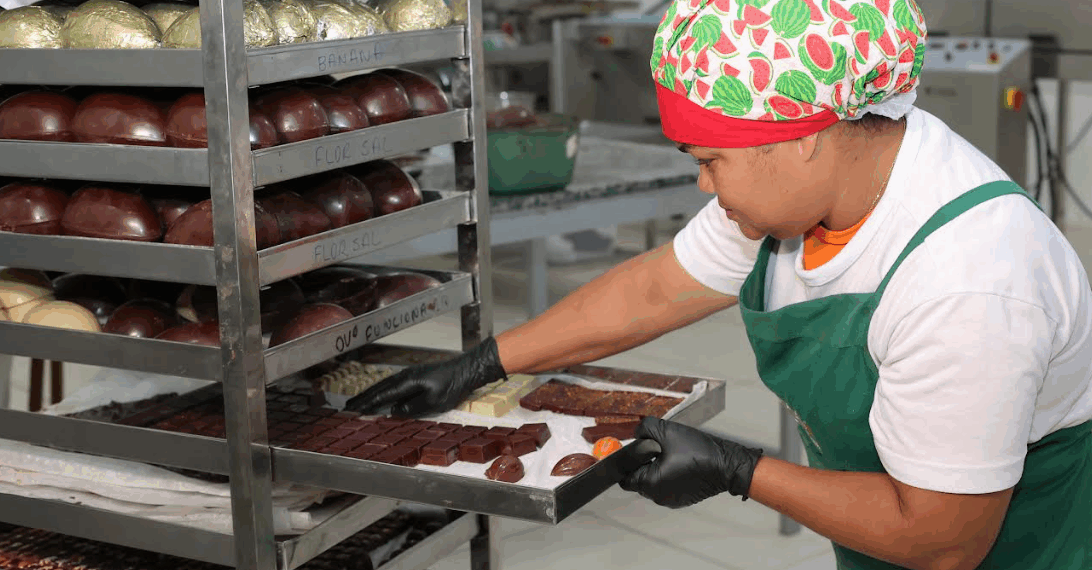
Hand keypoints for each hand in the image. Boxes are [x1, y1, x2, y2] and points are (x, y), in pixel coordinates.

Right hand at [344, 337, 506, 416]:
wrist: (467, 369)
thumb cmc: (453, 385)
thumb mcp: (434, 401)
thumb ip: (412, 407)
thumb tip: (394, 410)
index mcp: (408, 382)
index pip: (382, 395)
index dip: (367, 403)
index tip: (354, 410)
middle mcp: (406, 376)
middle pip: (380, 388)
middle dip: (363, 398)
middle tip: (348, 407)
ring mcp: (410, 374)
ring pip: (385, 385)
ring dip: (371, 394)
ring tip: (359, 402)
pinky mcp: (416, 376)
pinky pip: (393, 384)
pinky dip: (382, 391)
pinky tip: (381, 396)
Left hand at [620, 417, 762, 507]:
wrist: (727, 465)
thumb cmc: (699, 452)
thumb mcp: (667, 431)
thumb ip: (645, 429)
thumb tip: (636, 433)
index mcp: (650, 484)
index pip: (625, 477)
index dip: (627, 461)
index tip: (636, 450)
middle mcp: (658, 496)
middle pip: (639, 479)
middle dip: (644, 463)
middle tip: (658, 448)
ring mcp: (671, 500)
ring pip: (654, 482)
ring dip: (658, 468)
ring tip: (673, 454)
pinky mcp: (682, 499)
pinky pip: (667, 486)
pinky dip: (670, 475)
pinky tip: (682, 463)